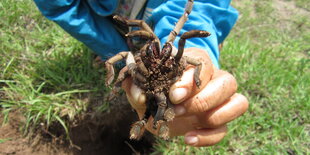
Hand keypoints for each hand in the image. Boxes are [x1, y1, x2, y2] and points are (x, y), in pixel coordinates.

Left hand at [121, 47, 248, 146]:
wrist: (158, 109)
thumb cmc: (153, 90)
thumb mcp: (140, 86)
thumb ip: (135, 85)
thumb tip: (139, 93)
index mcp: (196, 63)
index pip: (205, 64)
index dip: (191, 80)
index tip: (173, 94)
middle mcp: (214, 79)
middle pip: (228, 82)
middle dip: (203, 99)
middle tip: (177, 108)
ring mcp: (219, 102)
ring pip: (239, 103)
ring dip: (214, 115)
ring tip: (185, 121)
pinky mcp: (218, 123)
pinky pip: (224, 130)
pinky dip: (208, 137)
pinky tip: (188, 139)